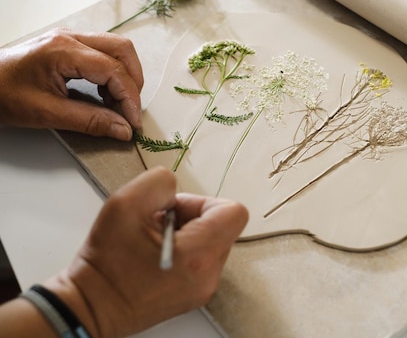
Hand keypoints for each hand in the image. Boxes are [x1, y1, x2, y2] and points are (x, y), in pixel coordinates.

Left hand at [0, 28, 143, 139]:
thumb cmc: (2, 95)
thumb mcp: (46, 113)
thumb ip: (89, 121)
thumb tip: (122, 129)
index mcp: (62, 50)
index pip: (113, 70)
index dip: (129, 98)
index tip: (133, 123)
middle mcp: (70, 37)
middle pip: (122, 50)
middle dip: (133, 82)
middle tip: (130, 111)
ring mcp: (69, 38)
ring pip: (116, 49)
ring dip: (124, 77)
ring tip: (115, 105)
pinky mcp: (68, 45)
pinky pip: (103, 53)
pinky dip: (112, 74)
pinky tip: (103, 95)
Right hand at [44, 167, 247, 337]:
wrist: (89, 308)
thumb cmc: (105, 263)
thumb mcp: (125, 203)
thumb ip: (160, 182)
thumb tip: (175, 190)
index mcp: (198, 254)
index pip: (234, 212)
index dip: (204, 202)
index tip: (175, 209)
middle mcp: (208, 275)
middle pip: (222, 227)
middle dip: (192, 217)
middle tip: (157, 225)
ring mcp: (203, 288)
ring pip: (212, 242)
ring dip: (187, 234)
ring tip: (153, 242)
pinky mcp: (195, 295)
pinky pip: (202, 261)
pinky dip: (183, 251)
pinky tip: (155, 256)